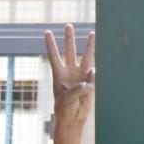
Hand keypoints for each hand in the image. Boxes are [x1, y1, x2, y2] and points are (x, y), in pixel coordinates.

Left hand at [44, 23, 94, 143]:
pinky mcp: (91, 81)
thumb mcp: (67, 99)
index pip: (54, 56)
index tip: (47, 32)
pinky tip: (93, 81)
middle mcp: (70, 72)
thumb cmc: (65, 109)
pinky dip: (97, 75)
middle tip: (68, 25)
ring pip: (86, 56)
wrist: (73, 118)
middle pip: (69, 51)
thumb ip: (78, 88)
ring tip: (92, 32)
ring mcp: (81, 75)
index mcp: (59, 75)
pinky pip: (96, 74)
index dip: (51, 44)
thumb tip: (91, 78)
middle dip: (69, 39)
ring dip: (89, 45)